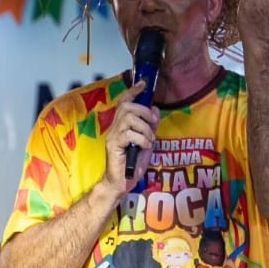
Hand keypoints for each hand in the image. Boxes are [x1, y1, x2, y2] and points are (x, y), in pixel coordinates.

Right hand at [103, 80, 159, 194]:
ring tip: (149, 140)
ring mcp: (113, 137)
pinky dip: (141, 139)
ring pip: (129, 119)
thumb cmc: (132, 164)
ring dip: (144, 128)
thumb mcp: (146, 142)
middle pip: (127, 107)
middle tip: (153, 123)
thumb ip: (150, 127)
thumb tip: (155, 109)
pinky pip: (129, 134)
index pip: (124, 102)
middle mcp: (115, 128)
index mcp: (121, 125)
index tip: (143, 84)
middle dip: (144, 111)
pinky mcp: (113, 146)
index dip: (133, 91)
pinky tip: (145, 147)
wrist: (120, 183)